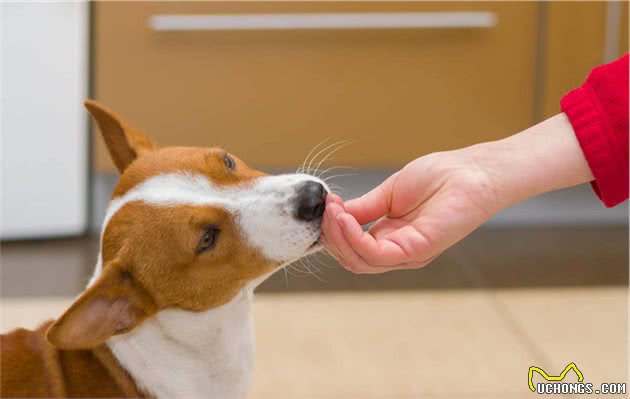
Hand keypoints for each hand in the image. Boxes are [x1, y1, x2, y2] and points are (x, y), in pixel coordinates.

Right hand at [321, 114, 592, 272]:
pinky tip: (345, 216)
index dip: (334, 231)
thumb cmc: (440, 177)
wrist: (473, 171)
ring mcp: (407, 254)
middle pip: (352, 260)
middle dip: (331, 237)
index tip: (325, 206)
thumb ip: (364, 208)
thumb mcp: (389, 193)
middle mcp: (398, 251)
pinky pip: (375, 254)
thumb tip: (335, 214)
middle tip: (324, 210)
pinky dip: (354, 237)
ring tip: (332, 211)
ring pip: (360, 261)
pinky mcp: (417, 250)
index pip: (353, 248)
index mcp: (391, 238)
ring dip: (338, 237)